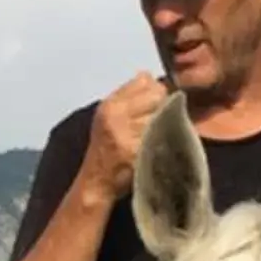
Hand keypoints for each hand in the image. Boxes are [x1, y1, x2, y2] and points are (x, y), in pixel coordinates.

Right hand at [80, 73, 168, 203]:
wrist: (96, 183)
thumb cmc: (105, 150)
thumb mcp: (109, 117)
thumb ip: (128, 97)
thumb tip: (150, 77)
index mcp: (110, 104)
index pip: (144, 80)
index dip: (155, 90)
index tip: (155, 104)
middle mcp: (115, 115)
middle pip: (156, 94)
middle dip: (163, 105)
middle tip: (160, 121)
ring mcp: (125, 134)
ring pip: (161, 115)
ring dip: (165, 124)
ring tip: (157, 136)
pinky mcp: (135, 151)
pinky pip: (160, 136)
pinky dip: (163, 140)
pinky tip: (157, 147)